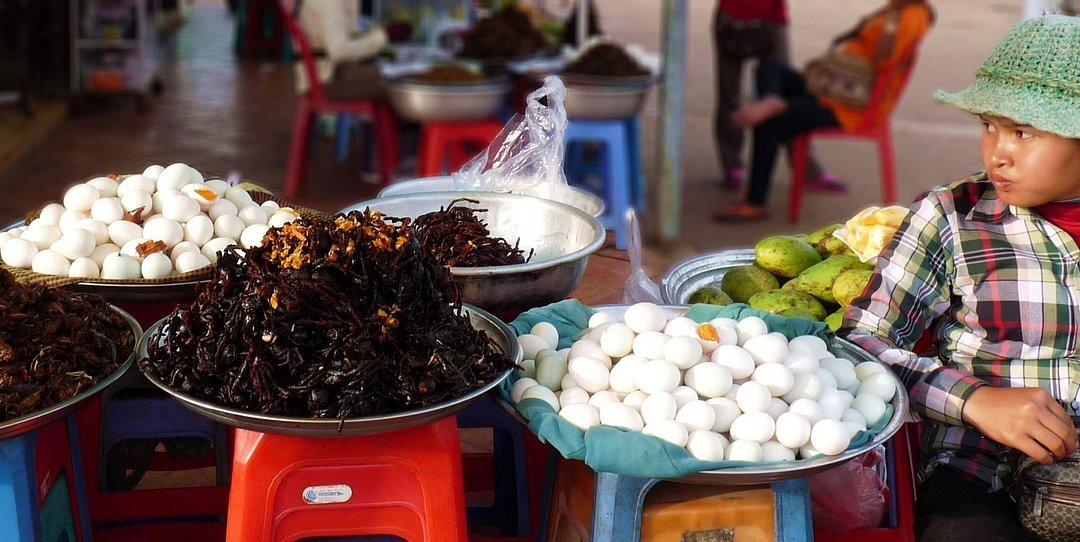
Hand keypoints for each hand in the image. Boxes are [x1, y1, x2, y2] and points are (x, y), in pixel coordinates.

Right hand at [962, 386, 1078, 463]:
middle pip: (1064, 433)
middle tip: (1068, 450)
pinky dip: (1047, 459)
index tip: (1071, 440)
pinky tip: (1046, 459)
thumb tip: (1066, 432)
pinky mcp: (1015, 437)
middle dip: (1070, 446)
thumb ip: (1046, 409)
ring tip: (1058, 455)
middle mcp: (1035, 408)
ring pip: (1055, 444)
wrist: (978, 403)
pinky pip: (1039, 453)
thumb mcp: (1028, 396)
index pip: (1066, 418)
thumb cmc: (1004, 401)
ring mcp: (1025, 423)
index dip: (1072, 433)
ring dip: (1060, 454)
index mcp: (1041, 396)